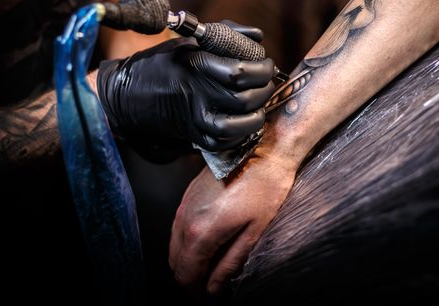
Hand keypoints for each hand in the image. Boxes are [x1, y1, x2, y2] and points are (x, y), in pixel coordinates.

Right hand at [96, 21, 274, 160]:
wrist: (130, 94)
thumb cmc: (166, 63)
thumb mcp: (191, 42)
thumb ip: (226, 35)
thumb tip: (258, 36)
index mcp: (196, 65)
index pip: (239, 73)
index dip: (262, 69)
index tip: (265, 64)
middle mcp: (195, 92)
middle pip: (243, 99)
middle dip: (264, 91)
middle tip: (265, 84)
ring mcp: (193, 117)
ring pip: (236, 127)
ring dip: (256, 117)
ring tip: (258, 105)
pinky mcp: (192, 135)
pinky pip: (223, 142)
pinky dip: (240, 134)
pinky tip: (244, 120)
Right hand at [169, 146, 295, 293]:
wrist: (263, 148)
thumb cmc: (265, 186)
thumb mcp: (254, 232)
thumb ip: (229, 263)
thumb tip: (213, 286)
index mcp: (200, 231)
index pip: (185, 274)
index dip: (195, 292)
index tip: (209, 297)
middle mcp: (185, 218)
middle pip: (174, 261)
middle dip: (190, 277)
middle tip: (210, 284)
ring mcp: (184, 204)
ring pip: (174, 244)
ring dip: (188, 258)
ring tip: (212, 264)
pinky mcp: (188, 194)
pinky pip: (179, 226)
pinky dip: (188, 240)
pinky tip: (210, 240)